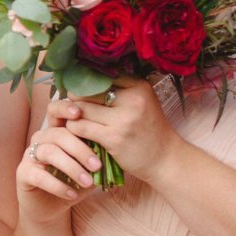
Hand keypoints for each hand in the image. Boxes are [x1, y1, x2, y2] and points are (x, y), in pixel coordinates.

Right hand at [16, 115, 101, 224]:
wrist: (51, 208)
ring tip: (88, 182)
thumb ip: (98, 156)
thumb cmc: (72, 182)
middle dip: (80, 149)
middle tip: (97, 165)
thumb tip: (114, 149)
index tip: (79, 113)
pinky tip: (72, 194)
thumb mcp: (89, 168)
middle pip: (59, 134)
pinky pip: (40, 175)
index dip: (65, 108)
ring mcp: (30, 155)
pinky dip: (58, 186)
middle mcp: (41, 139)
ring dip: (72, 167)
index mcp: (56, 131)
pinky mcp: (23, 173)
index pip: (56, 111)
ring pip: (50, 152)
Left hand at [48, 79, 179, 181]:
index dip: (85, 83)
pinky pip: (80, 126)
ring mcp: (123, 119)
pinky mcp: (114, 137)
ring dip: (72, 115)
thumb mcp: (140, 102)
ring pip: (81, 108)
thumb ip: (118, 89)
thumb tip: (82, 79)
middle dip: (76, 99)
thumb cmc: (148, 129)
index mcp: (138, 85)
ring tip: (73, 119)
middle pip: (88, 91)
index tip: (79, 91)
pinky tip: (77, 131)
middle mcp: (132, 99)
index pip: (100, 76)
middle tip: (71, 107)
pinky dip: (73, 128)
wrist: (165, 159)